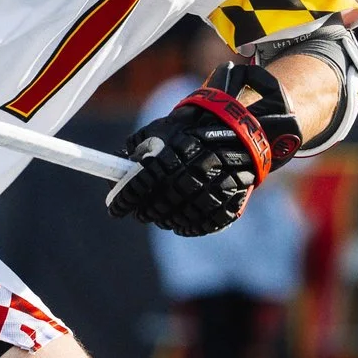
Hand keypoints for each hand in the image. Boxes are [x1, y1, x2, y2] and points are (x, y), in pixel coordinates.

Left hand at [108, 86, 287, 236]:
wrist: (241, 129)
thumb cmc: (194, 129)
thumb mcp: (164, 128)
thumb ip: (138, 144)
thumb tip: (117, 161)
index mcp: (174, 152)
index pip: (140, 184)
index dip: (124, 200)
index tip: (115, 208)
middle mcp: (194, 171)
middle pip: (160, 204)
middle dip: (145, 212)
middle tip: (140, 213)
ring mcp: (215, 186)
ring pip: (182, 216)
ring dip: (166, 221)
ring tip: (161, 218)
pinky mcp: (232, 198)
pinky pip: (207, 222)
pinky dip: (191, 228)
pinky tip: (182, 226)